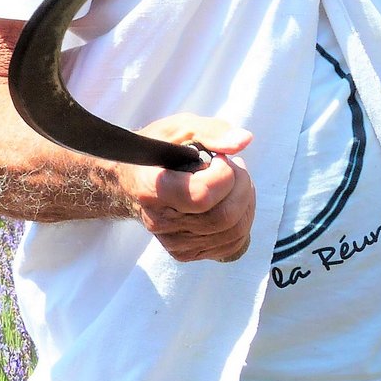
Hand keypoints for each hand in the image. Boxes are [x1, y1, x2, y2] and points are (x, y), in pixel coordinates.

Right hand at [115, 114, 255, 262]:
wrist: (134, 180)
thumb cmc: (160, 150)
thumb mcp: (181, 127)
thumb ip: (212, 132)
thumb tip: (244, 141)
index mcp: (151, 189)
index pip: (202, 196)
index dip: (224, 174)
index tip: (219, 158)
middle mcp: (159, 222)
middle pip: (223, 218)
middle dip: (242, 186)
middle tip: (235, 166)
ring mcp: (173, 242)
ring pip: (233, 233)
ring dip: (246, 201)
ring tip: (234, 181)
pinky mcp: (185, 252)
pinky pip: (231, 245)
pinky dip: (242, 220)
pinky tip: (231, 201)